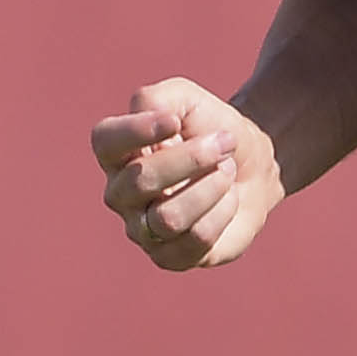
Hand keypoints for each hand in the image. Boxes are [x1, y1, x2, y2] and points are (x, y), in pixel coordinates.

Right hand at [92, 77, 284, 270]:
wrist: (251, 167)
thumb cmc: (211, 130)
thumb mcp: (187, 99)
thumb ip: (158, 98)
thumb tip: (157, 122)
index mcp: (117, 153)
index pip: (105, 142)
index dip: (136, 131)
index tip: (175, 121)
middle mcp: (121, 195)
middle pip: (140, 182)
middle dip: (191, 159)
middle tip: (222, 144)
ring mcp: (143, 230)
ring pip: (168, 218)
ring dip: (210, 188)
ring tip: (226, 172)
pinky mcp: (171, 257)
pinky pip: (194, 241)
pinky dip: (222, 214)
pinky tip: (229, 200)